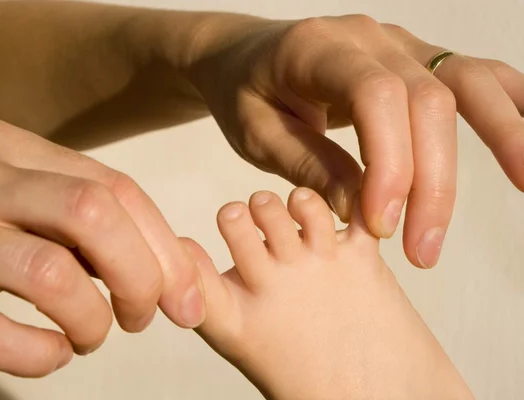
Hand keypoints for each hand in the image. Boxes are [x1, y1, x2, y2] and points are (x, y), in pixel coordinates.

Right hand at [0, 119, 204, 376]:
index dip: (165, 247)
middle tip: (142, 317)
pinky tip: (53, 354)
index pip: (116, 188)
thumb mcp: (27, 198)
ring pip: (48, 273)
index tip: (186, 298)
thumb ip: (88, 217)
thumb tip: (171, 270)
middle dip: (140, 276)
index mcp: (9, 146)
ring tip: (93, 335)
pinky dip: (37, 354)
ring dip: (92, 318)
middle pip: (91, 214)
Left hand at [188, 14, 523, 267]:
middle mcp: (367, 38)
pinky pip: (472, 74)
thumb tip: (361, 207)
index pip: (376, 97)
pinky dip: (508, 104)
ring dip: (500, 137)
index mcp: (317, 48)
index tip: (381, 226)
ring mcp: (397, 43)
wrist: (243, 57)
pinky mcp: (414, 60)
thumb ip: (308, 164)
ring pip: (464, 83)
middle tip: (422, 250)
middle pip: (427, 99)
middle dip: (433, 181)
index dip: (389, 163)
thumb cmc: (244, 93)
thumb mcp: (255, 133)